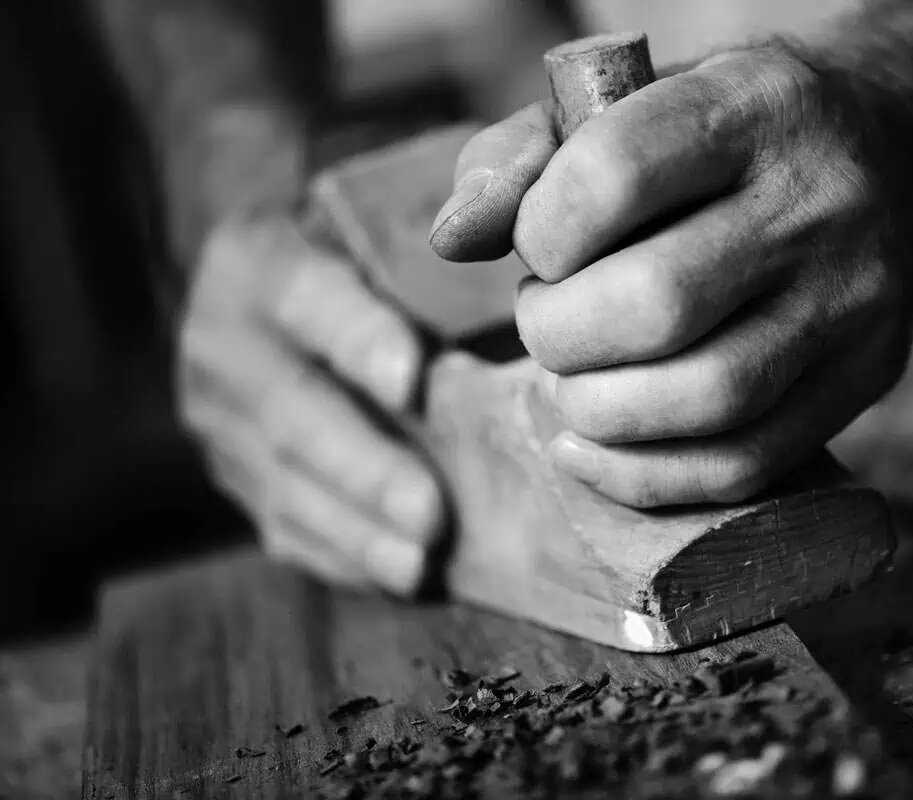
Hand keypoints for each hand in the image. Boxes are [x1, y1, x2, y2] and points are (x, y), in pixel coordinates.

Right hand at [178, 208, 444, 593]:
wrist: (259, 290)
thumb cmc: (352, 251)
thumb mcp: (370, 230)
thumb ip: (428, 261)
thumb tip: (524, 304)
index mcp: (258, 261)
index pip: (309, 299)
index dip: (360, 341)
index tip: (412, 380)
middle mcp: (222, 342)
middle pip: (294, 412)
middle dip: (366, 469)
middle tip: (431, 514)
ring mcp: (217, 420)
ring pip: (287, 484)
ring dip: (359, 532)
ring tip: (420, 565)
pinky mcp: (235, 475)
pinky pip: (285, 525)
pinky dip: (346, 557)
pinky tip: (401, 578)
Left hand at [431, 40, 912, 507]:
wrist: (903, 157)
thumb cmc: (736, 135)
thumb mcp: (642, 102)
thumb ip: (529, 155)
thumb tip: (452, 239)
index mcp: (755, 106)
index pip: (614, 177)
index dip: (540, 230)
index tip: (538, 247)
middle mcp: (819, 203)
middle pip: (658, 303)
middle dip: (559, 335)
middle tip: (546, 323)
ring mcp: (855, 301)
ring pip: (708, 398)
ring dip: (599, 413)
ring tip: (571, 383)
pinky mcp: (866, 378)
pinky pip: (746, 463)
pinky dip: (645, 475)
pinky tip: (590, 447)